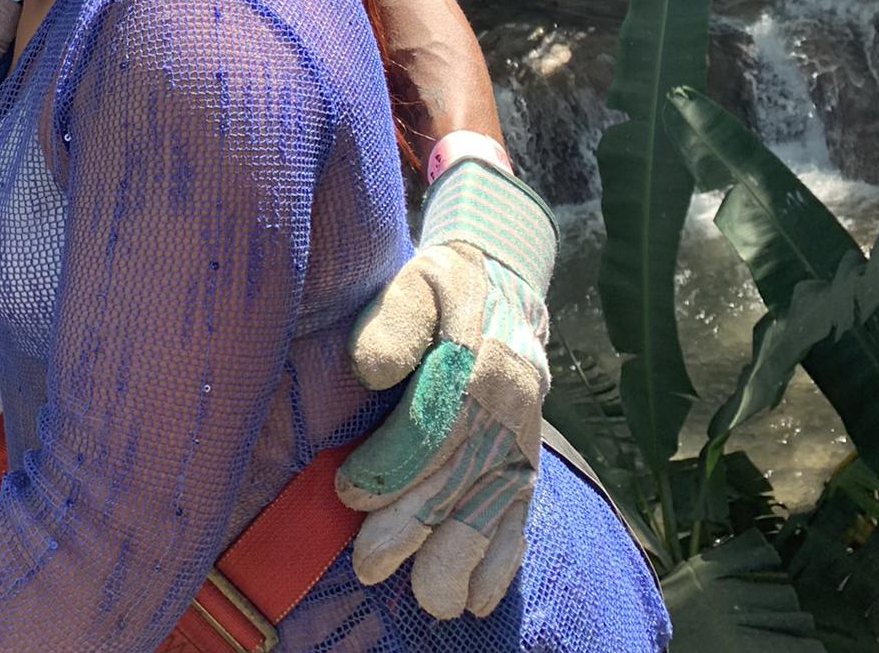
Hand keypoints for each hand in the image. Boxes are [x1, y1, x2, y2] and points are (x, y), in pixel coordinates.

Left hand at [335, 159, 556, 619]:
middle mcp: (507, 403)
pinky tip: (475, 598)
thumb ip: (393, 318)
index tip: (350, 492)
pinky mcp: (527, 466)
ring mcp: (520, 440)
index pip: (435, 419)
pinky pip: (522, 519)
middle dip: (415, 524)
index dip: (394, 461)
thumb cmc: (440, 288)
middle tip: (369, 563)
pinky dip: (502, 563)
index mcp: (475, 354)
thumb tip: (370, 369)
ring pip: (494, 507)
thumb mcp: (415, 280)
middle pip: (461, 473)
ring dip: (461, 557)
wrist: (502, 291)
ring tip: (428, 596)